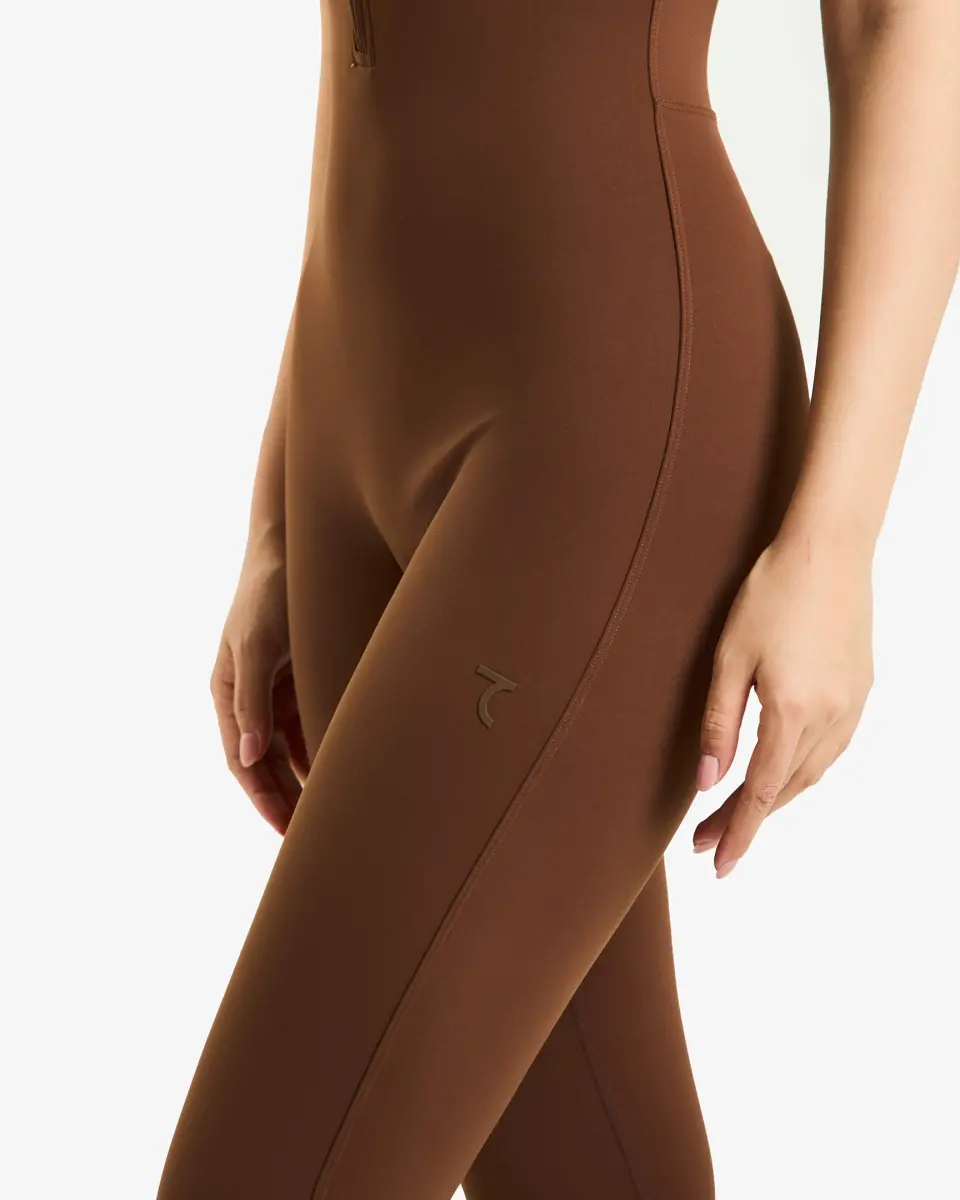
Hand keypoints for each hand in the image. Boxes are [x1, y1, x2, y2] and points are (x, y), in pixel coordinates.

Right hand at [209, 532, 309, 834]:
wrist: (296, 547)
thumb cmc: (269, 592)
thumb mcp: (257, 645)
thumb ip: (252, 701)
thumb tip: (247, 756)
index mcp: (229, 694)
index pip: (243, 762)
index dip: (263, 798)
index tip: (286, 830)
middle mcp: (252, 698)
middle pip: (269, 764)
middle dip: (288, 799)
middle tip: (318, 836)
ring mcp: (279, 690)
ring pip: (294, 748)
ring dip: (311, 778)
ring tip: (338, 812)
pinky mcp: (305, 677)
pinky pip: (315, 723)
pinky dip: (327, 747)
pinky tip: (350, 769)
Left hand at [692, 529, 873, 876]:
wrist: (829, 550)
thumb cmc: (771, 594)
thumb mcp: (729, 658)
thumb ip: (718, 724)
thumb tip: (707, 782)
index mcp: (792, 712)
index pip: (760, 793)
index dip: (737, 832)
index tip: (716, 864)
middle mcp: (830, 718)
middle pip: (785, 790)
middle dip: (747, 820)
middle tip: (709, 840)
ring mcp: (852, 706)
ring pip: (811, 773)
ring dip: (775, 798)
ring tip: (737, 813)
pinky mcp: (861, 691)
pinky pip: (830, 749)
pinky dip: (801, 770)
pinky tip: (781, 770)